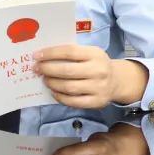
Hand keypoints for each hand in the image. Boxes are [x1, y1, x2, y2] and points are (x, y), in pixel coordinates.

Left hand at [33, 45, 147, 107]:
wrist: (117, 81)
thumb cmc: (96, 64)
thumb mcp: (89, 53)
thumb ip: (72, 54)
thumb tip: (44, 56)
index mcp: (95, 54)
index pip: (69, 52)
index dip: (50, 53)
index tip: (36, 55)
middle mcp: (98, 70)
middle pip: (67, 70)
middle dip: (48, 69)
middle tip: (36, 69)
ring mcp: (98, 87)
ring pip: (68, 87)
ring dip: (52, 83)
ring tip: (45, 80)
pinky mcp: (96, 102)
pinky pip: (73, 101)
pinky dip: (60, 97)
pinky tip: (54, 91)